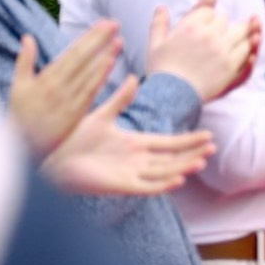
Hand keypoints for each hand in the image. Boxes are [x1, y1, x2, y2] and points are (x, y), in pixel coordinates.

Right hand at [7, 20, 121, 156]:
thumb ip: (24, 61)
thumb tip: (28, 38)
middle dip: (100, 40)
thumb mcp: (17, 86)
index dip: (89, 37)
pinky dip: (101, 77)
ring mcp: (69, 100)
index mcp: (45, 78)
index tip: (103, 24)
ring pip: (90, 74)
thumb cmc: (19, 114)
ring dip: (105, 56)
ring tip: (119, 41)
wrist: (22, 146)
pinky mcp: (76, 113)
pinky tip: (111, 64)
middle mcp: (58, 87)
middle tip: (115, 24)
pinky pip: (90, 91)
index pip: (72, 52)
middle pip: (83, 59)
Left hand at [40, 75, 214, 195]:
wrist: (52, 159)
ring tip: (202, 161)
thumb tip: (135, 77)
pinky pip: (147, 187)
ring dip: (183, 167)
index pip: (168, 142)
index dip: (188, 140)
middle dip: (193, 153)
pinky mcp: (121, 186)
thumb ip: (120, 99)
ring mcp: (130, 173)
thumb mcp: (102, 115)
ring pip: (164, 172)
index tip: (208, 134)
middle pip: (172, 158)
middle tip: (213, 148)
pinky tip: (178, 179)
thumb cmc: (74, 139)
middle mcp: (137, 160)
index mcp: (134, 143)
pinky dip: (163, 184)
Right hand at [145, 0, 256, 101]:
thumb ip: (159, 23)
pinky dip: (248, 47)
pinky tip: (245, 49)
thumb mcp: (154, 43)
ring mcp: (221, 50)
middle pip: (224, 20)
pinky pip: (246, 50)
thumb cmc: (161, 70)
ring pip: (240, 31)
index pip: (208, 10)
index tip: (209, 19)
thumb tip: (161, 7)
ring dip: (241, 31)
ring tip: (241, 34)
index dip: (209, 14)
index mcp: (189, 27)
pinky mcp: (230, 65)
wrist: (171, 96)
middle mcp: (207, 35)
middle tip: (222, 29)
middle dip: (222, 23)